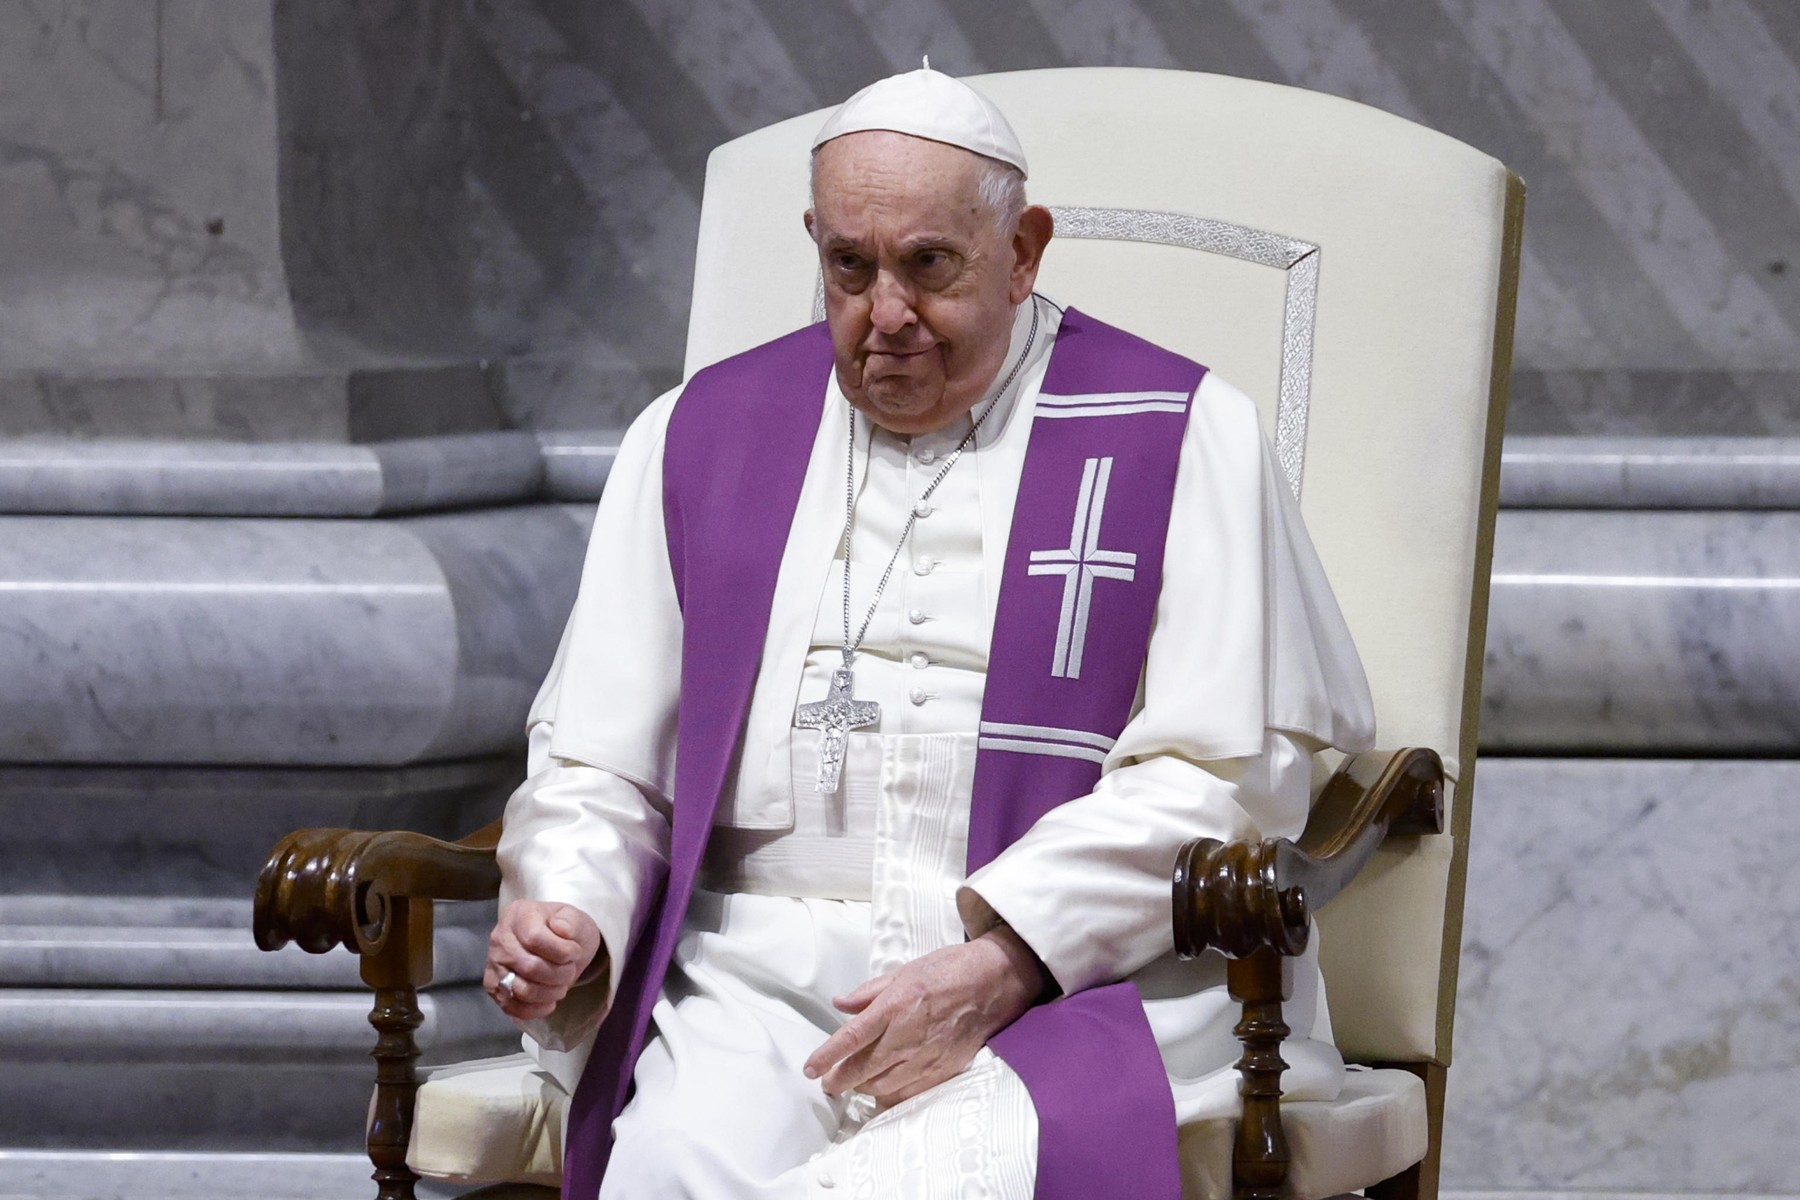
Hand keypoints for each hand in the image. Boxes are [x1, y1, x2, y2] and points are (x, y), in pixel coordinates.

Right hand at [486, 900, 602, 1020]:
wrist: (556, 945)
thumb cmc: (565, 931)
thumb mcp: (576, 919)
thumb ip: (571, 922)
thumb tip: (560, 929)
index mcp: (519, 915)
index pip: (535, 938)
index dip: (561, 951)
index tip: (575, 952)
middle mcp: (500, 938)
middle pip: (530, 968)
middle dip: (560, 974)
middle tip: (570, 970)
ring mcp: (493, 964)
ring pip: (521, 990)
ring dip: (550, 993)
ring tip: (561, 985)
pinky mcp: (493, 987)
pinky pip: (511, 1007)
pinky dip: (535, 1009)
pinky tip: (549, 1001)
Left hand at [803, 925, 1049, 1105]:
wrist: (994, 982)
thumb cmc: (948, 970)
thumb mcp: (904, 970)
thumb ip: (869, 992)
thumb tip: (840, 1004)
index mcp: (894, 1006)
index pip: (851, 1038)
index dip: (827, 1057)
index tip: (810, 1070)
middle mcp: (908, 1035)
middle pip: (863, 1069)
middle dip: (840, 1080)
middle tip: (829, 1083)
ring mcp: (927, 1056)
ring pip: (883, 1086)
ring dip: (864, 1088)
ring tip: (855, 1085)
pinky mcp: (944, 1070)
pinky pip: (909, 1093)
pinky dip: (892, 1095)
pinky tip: (885, 1091)